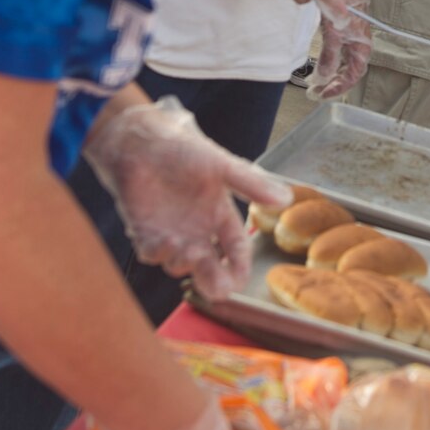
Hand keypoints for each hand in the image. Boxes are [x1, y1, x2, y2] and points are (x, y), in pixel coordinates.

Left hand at [84, 97, 291, 297]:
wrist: (142, 140)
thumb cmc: (183, 148)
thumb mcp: (222, 165)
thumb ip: (251, 184)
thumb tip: (286, 198)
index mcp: (219, 215)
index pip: (236, 249)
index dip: (240, 266)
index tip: (240, 280)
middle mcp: (197, 230)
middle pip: (210, 267)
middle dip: (215, 281)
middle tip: (219, 288)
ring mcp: (171, 233)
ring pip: (180, 265)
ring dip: (185, 264)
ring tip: (189, 251)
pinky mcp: (145, 232)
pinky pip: (151, 254)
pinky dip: (158, 253)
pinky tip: (166, 241)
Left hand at [310, 0, 371, 99]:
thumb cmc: (345, 7)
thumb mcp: (334, 35)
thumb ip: (328, 59)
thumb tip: (321, 78)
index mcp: (362, 50)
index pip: (352, 78)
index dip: (337, 89)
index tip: (321, 94)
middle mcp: (359, 47)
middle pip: (347, 73)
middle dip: (331, 83)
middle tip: (315, 91)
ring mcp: (352, 40)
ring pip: (342, 64)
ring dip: (329, 73)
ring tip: (314, 80)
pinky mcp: (345, 32)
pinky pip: (338, 53)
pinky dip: (328, 61)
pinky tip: (319, 62)